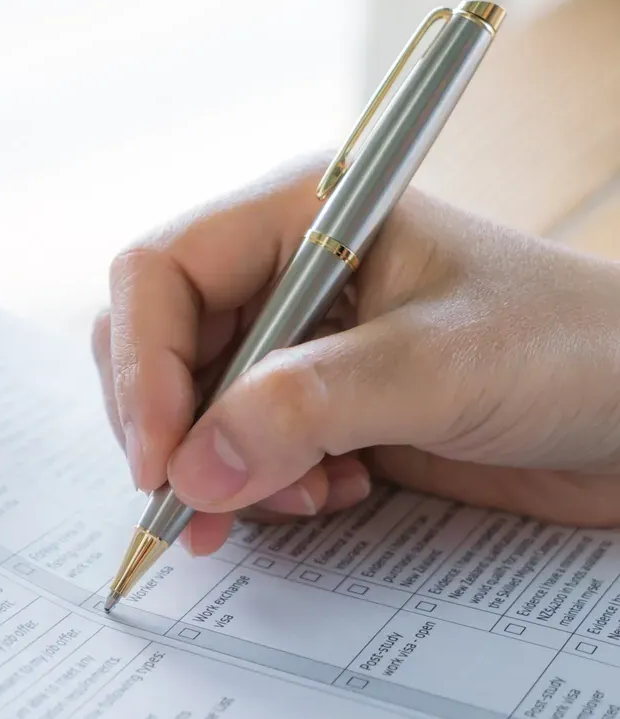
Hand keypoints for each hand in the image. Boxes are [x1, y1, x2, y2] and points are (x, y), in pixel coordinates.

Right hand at [93, 154, 619, 555]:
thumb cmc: (573, 349)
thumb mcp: (439, 366)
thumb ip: (309, 407)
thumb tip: (192, 467)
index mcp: (302, 215)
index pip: (160, 274)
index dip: (144, 367)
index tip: (163, 460)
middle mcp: (284, 272)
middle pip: (159, 345)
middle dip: (174, 430)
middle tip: (200, 504)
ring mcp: (297, 342)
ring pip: (193, 408)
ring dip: (222, 469)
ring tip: (295, 499)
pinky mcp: (315, 404)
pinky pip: (238, 448)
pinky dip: (261, 487)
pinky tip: (331, 494)